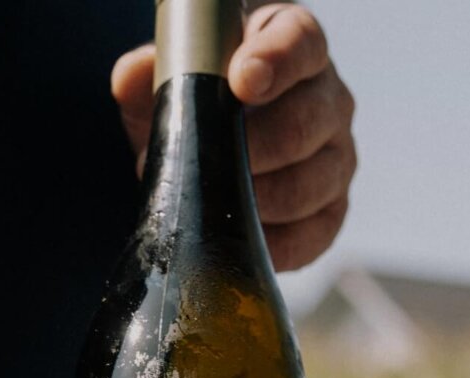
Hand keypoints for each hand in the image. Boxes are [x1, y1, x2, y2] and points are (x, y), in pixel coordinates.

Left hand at [114, 4, 355, 270]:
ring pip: (308, 184)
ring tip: (207, 203)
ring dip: (254, 200)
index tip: (242, 81)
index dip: (277, 61)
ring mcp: (338, 157)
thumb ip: (154, 70)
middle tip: (201, 160)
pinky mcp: (333, 210)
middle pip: (305, 123)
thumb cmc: (205, 95)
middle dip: (252, 147)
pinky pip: (313, 234)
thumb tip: (131, 78)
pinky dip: (272, 242)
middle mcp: (330, 99)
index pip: (301, 42)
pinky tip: (234, 238)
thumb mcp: (175, 73)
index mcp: (297, 46)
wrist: (224, 139)